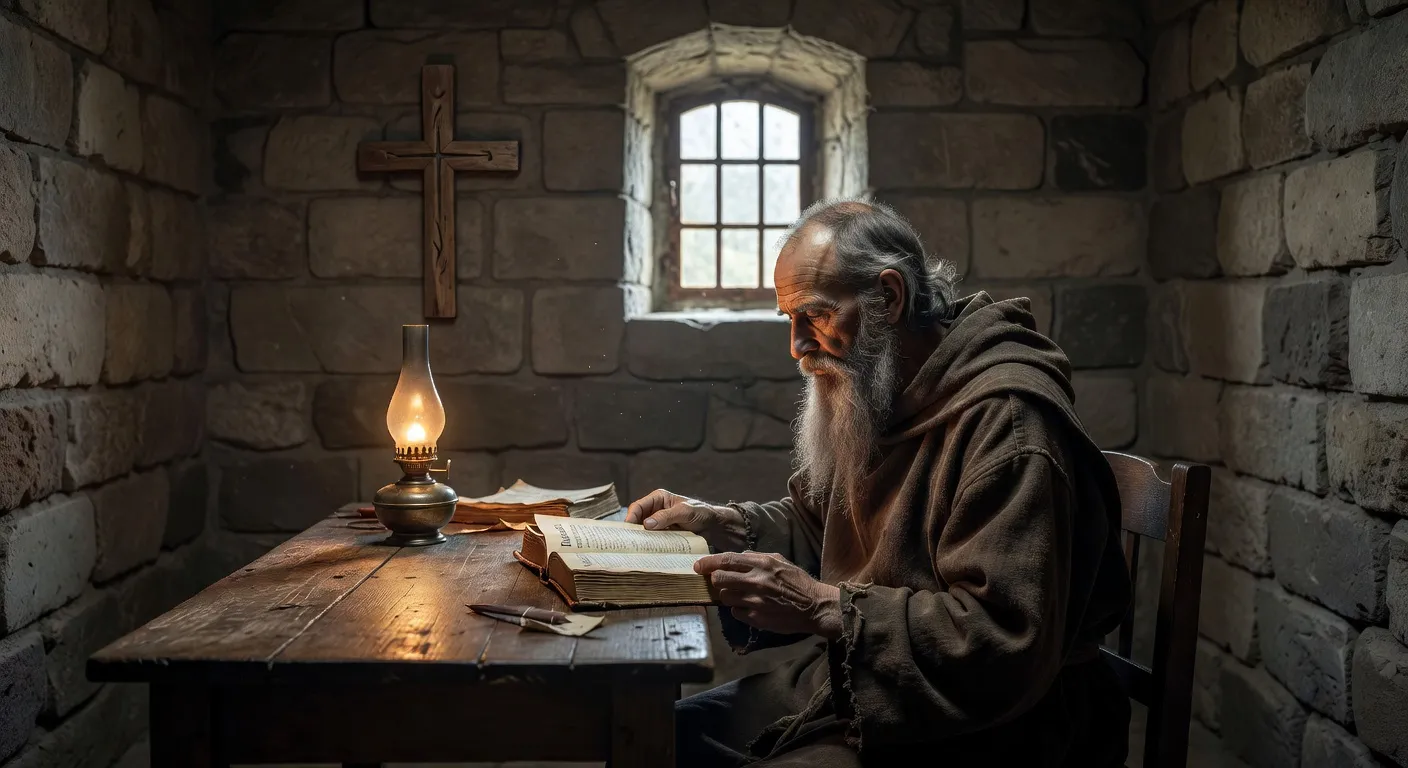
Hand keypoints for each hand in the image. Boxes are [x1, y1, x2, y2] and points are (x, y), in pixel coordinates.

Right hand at [626, 489, 747, 551]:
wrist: (714, 526)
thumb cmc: (701, 513)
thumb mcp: (684, 512)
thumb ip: (666, 516)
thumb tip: (646, 524)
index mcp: (658, 499)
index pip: (638, 506)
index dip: (631, 517)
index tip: (628, 530)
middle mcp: (656, 510)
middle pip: (638, 520)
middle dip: (633, 530)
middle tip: (628, 543)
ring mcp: (659, 524)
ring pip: (643, 531)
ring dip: (641, 539)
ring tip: (636, 550)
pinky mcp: (664, 535)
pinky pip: (652, 540)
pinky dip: (649, 545)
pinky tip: (647, 552)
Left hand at [695, 551, 841, 638]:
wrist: (814, 607)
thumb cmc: (797, 582)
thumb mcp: (779, 561)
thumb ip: (756, 558)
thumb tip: (735, 558)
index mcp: (762, 564)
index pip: (726, 560)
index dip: (708, 563)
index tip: (698, 566)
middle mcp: (756, 581)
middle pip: (719, 579)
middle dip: (715, 580)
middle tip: (719, 581)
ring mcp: (755, 601)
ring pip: (725, 597)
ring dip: (728, 595)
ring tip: (740, 594)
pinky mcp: (756, 618)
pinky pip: (735, 612)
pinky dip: (739, 609)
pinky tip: (750, 607)